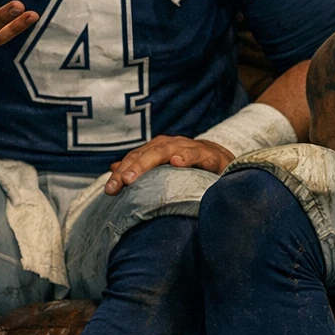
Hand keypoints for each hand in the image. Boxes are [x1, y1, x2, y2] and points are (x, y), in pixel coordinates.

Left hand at [104, 135, 234, 194]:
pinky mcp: (210, 155)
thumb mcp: (164, 167)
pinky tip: (177, 163)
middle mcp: (173, 144)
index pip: (136, 157)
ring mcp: (191, 148)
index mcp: (160, 148)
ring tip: (134, 176)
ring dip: (149, 161)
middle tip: (119, 183)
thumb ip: (141, 166)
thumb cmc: (190, 166)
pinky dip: (187, 157)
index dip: (121, 171)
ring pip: (167, 150)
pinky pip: (197, 154)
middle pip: (148, 152)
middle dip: (131, 167)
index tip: (110, 189)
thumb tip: (113, 167)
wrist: (225, 160)